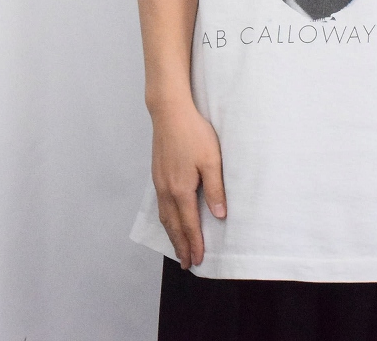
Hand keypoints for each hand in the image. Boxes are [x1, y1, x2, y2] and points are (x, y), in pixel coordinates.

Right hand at [151, 100, 226, 269]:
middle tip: (186, 264)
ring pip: (164, 216)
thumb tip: (219, 215)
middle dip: (180, 245)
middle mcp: (166, 189)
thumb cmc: (194, 133)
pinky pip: (160, 204)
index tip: (197, 260)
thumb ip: (215, 189)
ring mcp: (159, 181)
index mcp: (181, 189)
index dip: (194, 243)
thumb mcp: (212, 160)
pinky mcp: (157, 173)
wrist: (170, 112)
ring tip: (178, 247)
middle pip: (173, 225)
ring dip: (172, 234)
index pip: (188, 224)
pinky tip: (169, 219)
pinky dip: (165, 219)